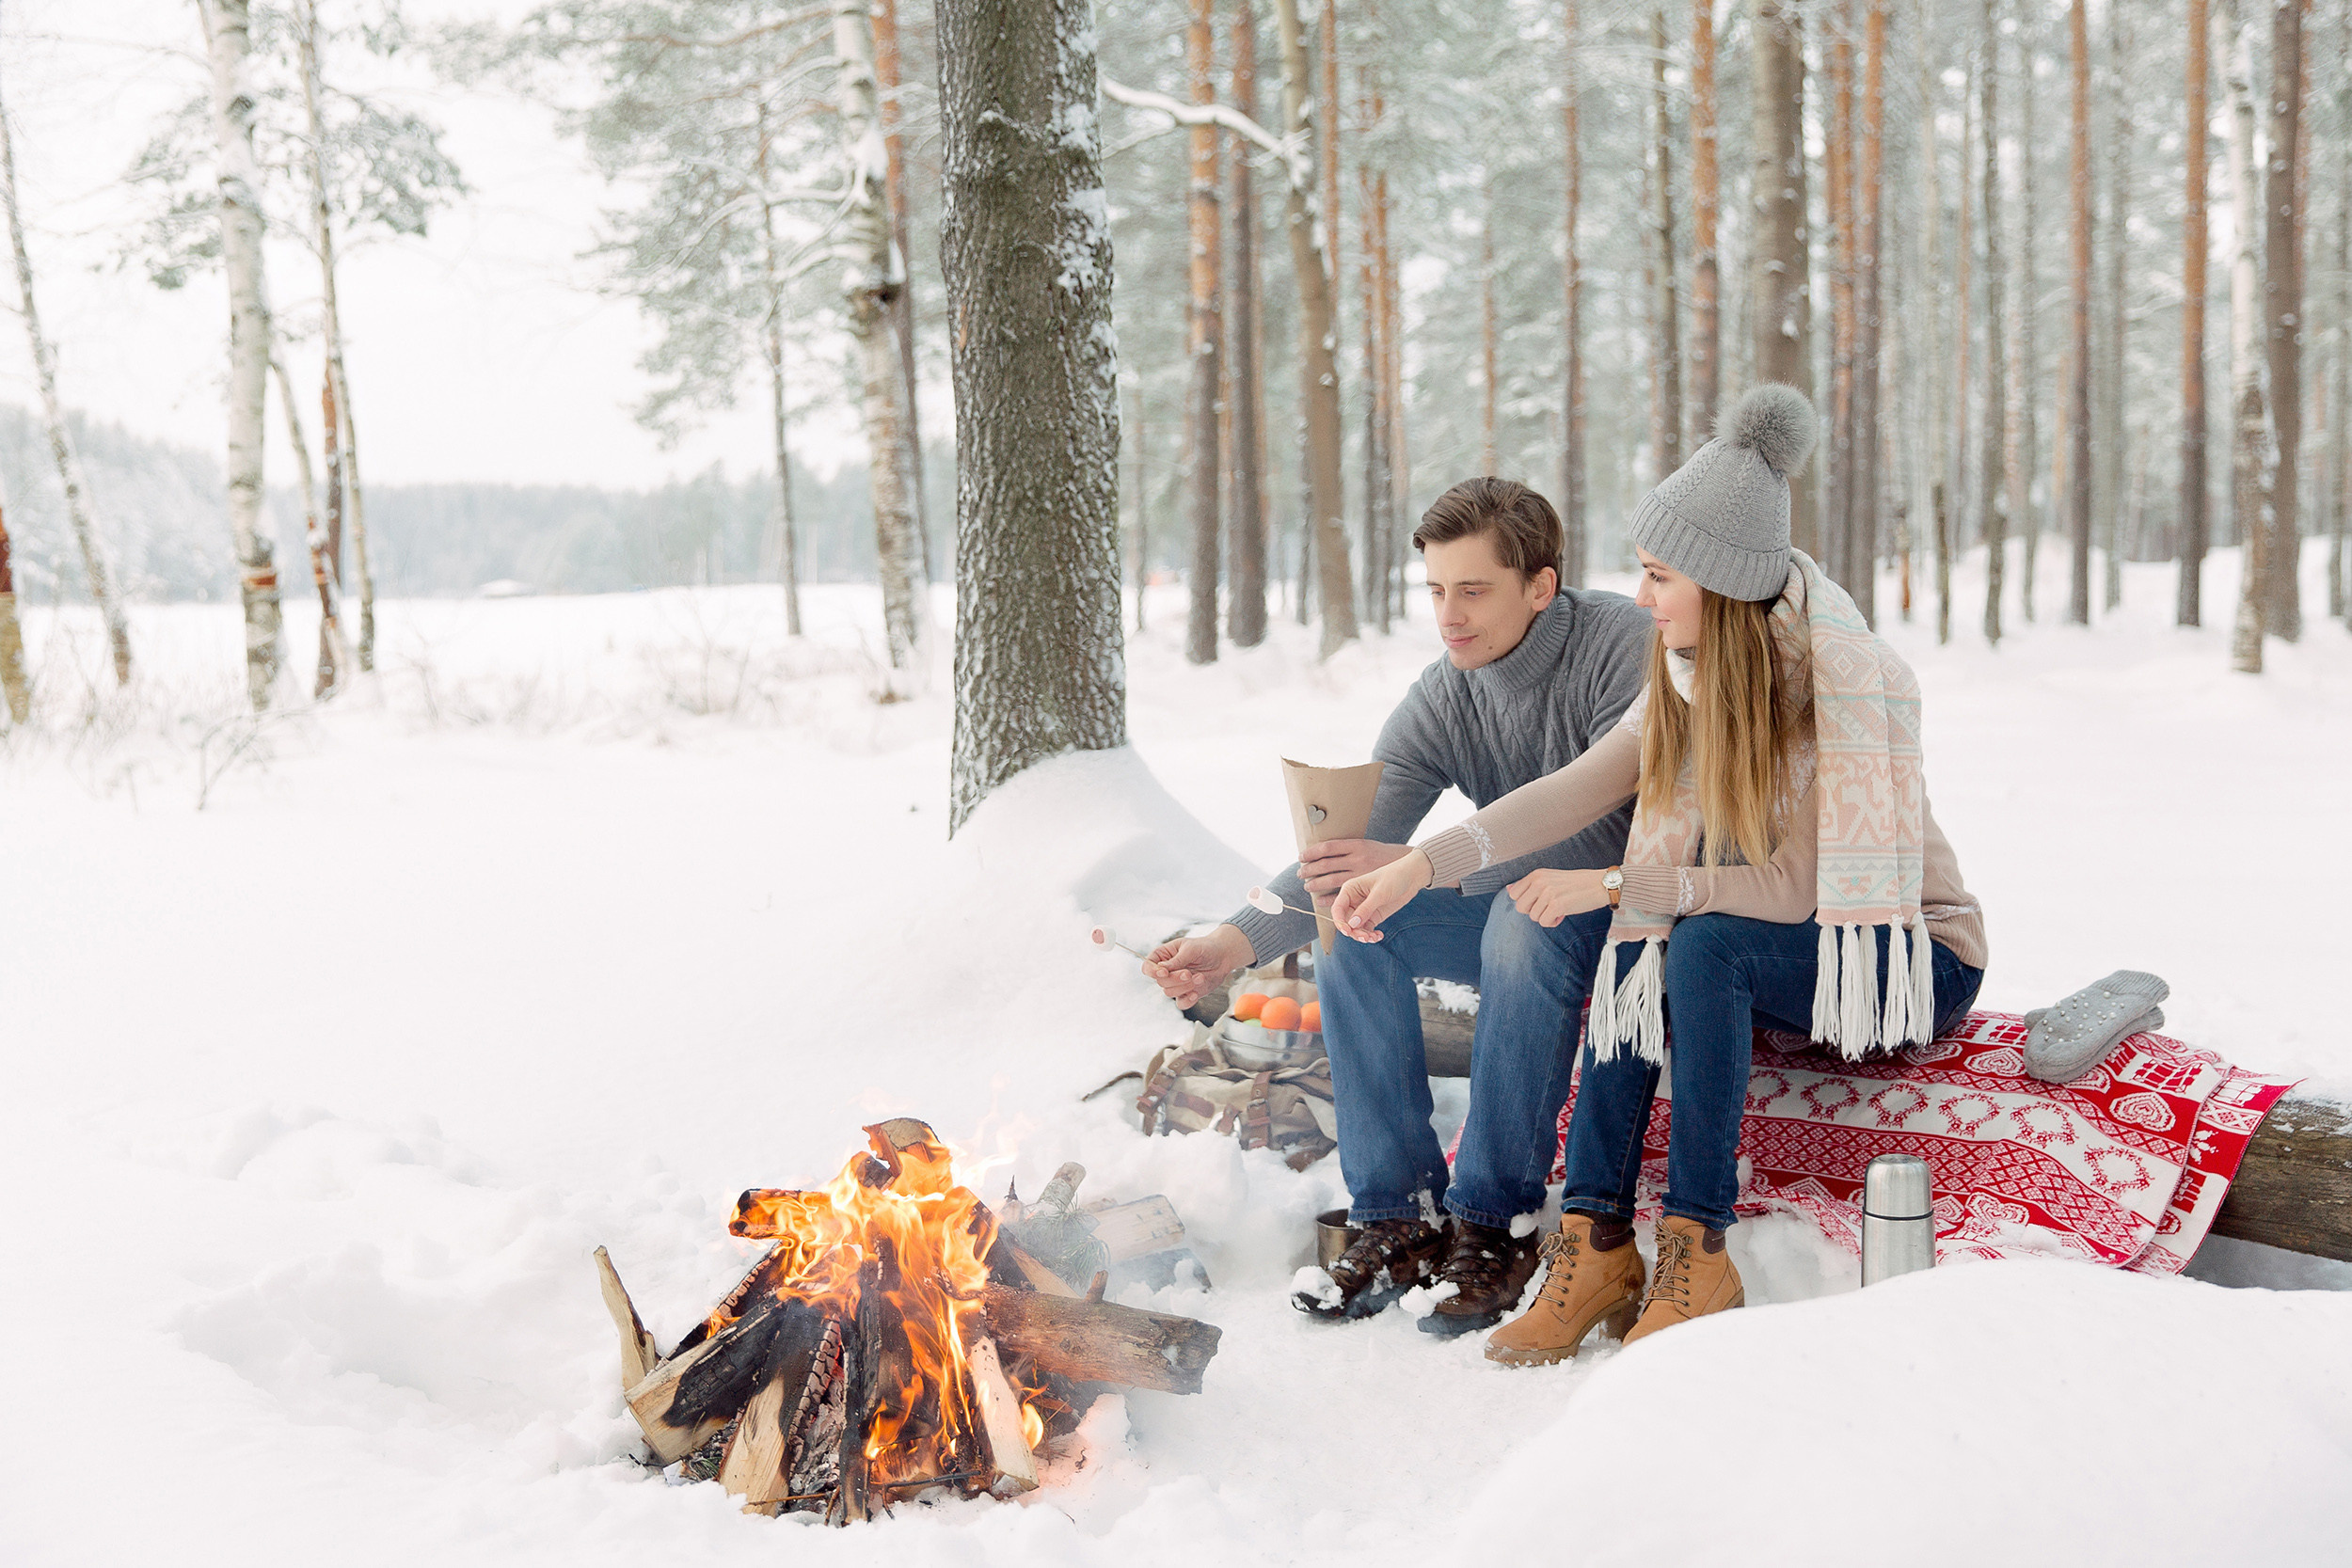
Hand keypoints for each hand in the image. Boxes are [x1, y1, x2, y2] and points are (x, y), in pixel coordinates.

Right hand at [1141, 924, 1254, 1008]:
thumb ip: (1176, 960)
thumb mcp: (1190, 949)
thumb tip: (1161, 969)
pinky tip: (1196, 993)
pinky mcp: (1186, 993)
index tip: (1164, 972)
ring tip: (1200, 977)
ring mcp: (1176, 983)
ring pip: (1169, 992)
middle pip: (1160, 982)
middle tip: (1189, 973)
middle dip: (1175, 979)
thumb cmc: (1205, 947)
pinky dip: (1188, 1000)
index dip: (1153, 972)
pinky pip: (1180, 1003)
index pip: (1148, 967)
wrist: (1222, 957)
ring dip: (1185, 986)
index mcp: (1163, 956)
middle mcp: (1166, 971)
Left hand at [1296, 838, 1410, 896]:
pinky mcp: (1365, 889)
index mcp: (1356, 845)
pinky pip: (1342, 895)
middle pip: (1326, 864)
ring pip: (1331, 880)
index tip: (1301, 857)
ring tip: (1308, 886)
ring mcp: (1361, 874)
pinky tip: (1320, 899)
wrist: (1409, 866)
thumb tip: (1326, 853)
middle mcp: (1357, 859)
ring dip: (1316, 884)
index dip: (1312, 852)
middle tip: (1301, 874)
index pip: (1327, 847)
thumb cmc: (1384, 855)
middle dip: (1310, 870)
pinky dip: (1329, 898)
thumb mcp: (1366, 846)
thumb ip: (1348, 850)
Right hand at [1329, 849, 1433, 942]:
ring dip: (1363, 936)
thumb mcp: (1380, 893)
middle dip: (1354, 932)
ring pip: (1356, 928)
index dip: (1340, 921)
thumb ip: (1366, 909)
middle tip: (1366, 938)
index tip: (1348, 931)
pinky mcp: (1373, 916)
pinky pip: (1367, 929)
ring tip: (1374, 938)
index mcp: (1350, 890)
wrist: (1411, 877)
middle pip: (1346, 921)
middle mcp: (1353, 900)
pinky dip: (1371, 935)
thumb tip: (1352, 925)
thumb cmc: (1394, 877)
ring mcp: (1363, 909)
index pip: (1338, 908)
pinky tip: (1379, 936)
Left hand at [1506, 869, 1609, 927]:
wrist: (1600, 884)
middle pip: (1520, 908)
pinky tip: (1563, 914)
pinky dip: (1553, 922)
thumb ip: (1529, 884)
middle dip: (1534, 911)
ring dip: (1546, 916)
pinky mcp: (1557, 905)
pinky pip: (1544, 922)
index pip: (1514, 894)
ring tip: (1560, 908)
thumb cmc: (1576, 883)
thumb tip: (1507, 889)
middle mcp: (1540, 882)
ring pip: (1533, 917)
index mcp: (1536, 874)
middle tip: (1549, 906)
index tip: (1540, 900)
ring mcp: (1548, 893)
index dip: (1527, 901)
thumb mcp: (1549, 877)